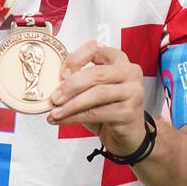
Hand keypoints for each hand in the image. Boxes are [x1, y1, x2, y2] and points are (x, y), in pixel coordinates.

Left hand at [48, 40, 148, 155]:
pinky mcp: (129, 113)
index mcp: (119, 60)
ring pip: (97, 94)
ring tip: (55, 112)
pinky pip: (96, 113)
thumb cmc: (108, 110)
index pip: (95, 49)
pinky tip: (63, 120)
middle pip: (96, 74)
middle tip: (54, 97)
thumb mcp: (92, 90)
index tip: (60, 74)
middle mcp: (130, 73)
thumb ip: (79, 80)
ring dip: (71, 104)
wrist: (127, 136)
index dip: (75, 60)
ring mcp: (132, 93)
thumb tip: (61, 79)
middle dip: (71, 86)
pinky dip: (75, 117)